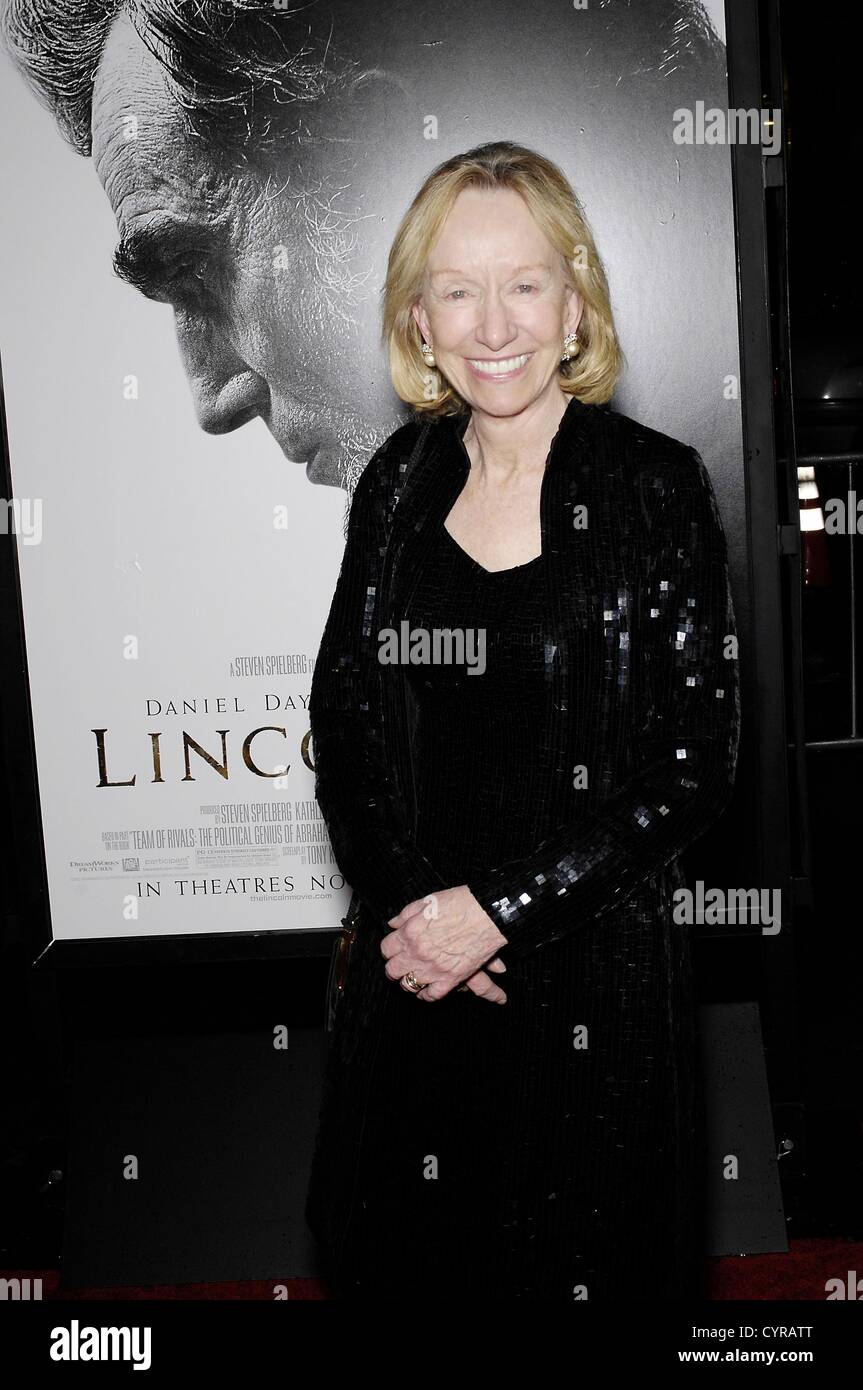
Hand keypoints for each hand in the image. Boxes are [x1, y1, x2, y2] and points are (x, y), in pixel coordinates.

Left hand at [383, 886, 509, 1002]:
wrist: (488, 913)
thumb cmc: (460, 903)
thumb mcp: (428, 901)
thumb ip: (407, 914)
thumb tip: (393, 924)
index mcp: (409, 933)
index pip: (386, 949)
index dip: (390, 950)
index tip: (395, 950)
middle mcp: (417, 953)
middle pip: (393, 970)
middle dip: (395, 967)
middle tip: (401, 965)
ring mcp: (433, 968)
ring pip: (409, 984)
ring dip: (409, 981)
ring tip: (413, 977)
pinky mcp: (450, 979)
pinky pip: (431, 995)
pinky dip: (427, 995)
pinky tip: (426, 991)